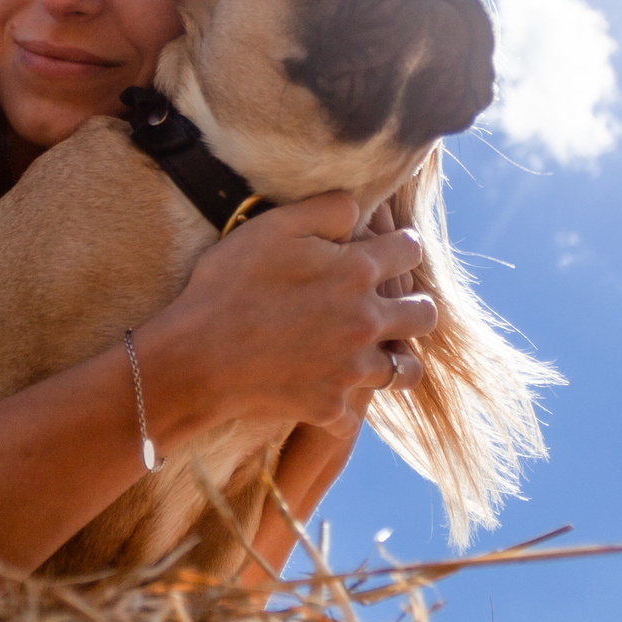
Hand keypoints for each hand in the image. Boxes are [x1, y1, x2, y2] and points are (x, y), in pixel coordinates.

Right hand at [139, 191, 437, 434]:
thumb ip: (327, 210)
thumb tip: (359, 211)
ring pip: (406, 370)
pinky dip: (344, 402)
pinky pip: (355, 411)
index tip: (388, 248)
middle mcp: (366, 322)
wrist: (196, 358)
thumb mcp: (274, 226)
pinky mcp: (331, 407)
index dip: (400, 244)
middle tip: (393, 301)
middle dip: (415, 303)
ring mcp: (351, 370)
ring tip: (379, 351)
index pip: (411, 250)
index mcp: (357, 273)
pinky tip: (329, 391)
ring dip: (396, 357)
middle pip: (425, 314)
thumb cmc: (230, 285)